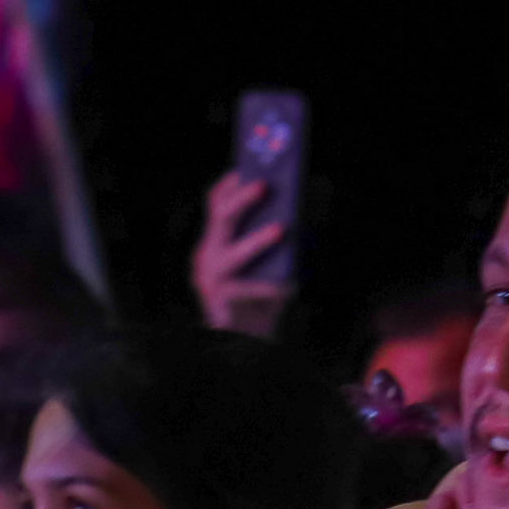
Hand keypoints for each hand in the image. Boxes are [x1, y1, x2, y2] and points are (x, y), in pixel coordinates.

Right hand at [192, 173, 294, 336]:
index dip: (230, 184)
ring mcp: (211, 281)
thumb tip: (300, 209)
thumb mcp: (265, 264)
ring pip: (233, 255)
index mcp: (215, 242)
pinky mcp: (221, 304)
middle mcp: (208, 257)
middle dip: (243, 201)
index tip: (248, 165)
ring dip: (257, 240)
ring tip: (282, 230)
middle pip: (220, 220)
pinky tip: (289, 284)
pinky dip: (272, 286)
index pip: (216, 204)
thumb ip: (272, 238)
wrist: (246, 343)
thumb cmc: (260, 298)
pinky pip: (249, 290)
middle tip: (265, 186)